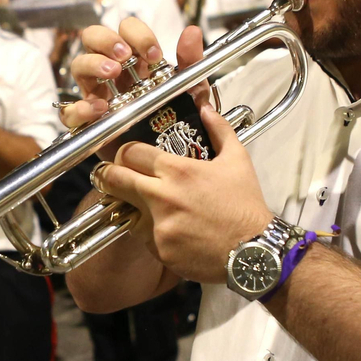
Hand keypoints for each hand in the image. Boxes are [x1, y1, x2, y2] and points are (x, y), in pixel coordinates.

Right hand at [59, 17, 207, 144]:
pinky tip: (101, 109)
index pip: (126, 29)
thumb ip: (191, 61)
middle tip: (123, 56)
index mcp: (135, 60)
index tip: (154, 55)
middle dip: (106, 40)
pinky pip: (70, 111)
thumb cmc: (178, 119)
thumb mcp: (190, 90)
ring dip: (93, 64)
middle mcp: (111, 72)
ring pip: (79, 65)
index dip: (137, 35)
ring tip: (111, 73)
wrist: (170, 156)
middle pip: (93, 37)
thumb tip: (192, 32)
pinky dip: (81, 107)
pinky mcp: (88, 122)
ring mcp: (96, 94)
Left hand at [93, 106, 270, 283]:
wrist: (254, 251)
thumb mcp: (238, 160)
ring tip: (142, 205)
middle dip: (107, 175)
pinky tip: (168, 229)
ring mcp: (159, 225)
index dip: (123, 152)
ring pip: (125, 210)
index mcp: (178, 171)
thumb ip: (219, 130)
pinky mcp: (160, 250)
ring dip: (130, 206)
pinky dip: (149, 232)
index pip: (130, 152)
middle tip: (108, 175)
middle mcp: (163, 197)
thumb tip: (206, 109)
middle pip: (114, 179)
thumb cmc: (245, 205)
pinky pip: (143, 237)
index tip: (123, 155)